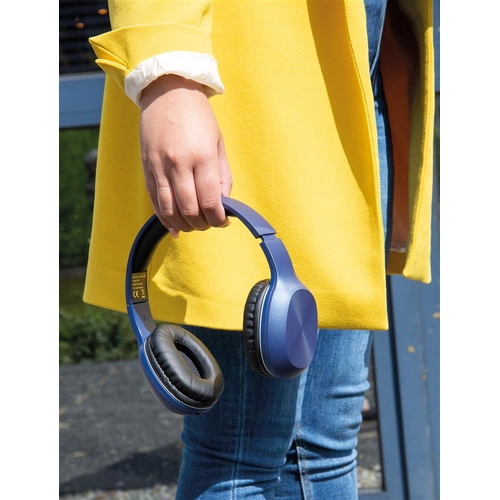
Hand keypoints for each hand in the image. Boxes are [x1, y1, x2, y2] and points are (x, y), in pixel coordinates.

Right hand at [139, 74, 232, 236]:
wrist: (168, 91)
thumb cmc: (198, 117)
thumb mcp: (218, 143)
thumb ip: (222, 176)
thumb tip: (222, 203)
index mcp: (202, 157)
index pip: (210, 202)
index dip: (218, 219)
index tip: (223, 222)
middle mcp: (179, 164)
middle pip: (190, 210)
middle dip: (202, 224)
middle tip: (209, 223)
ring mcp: (159, 167)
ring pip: (169, 210)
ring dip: (183, 225)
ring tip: (193, 225)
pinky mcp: (147, 168)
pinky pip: (155, 201)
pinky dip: (164, 218)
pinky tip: (174, 227)